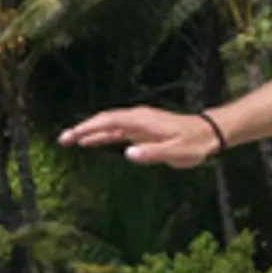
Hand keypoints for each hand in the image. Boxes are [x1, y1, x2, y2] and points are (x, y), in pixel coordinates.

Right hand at [57, 105, 222, 167]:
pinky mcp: (141, 131)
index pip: (109, 121)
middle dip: (83, 128)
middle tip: (63, 139)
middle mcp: (137, 119)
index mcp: (142, 121)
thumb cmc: (193, 144)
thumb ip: (152, 153)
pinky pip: (116, 131)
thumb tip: (128, 153)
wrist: (208, 134)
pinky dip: (102, 135)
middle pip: (104, 120)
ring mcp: (139, 124)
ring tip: (70, 140)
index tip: (73, 135)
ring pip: (109, 125)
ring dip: (89, 132)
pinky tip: (91, 141)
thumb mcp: (175, 152)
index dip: (89, 127)